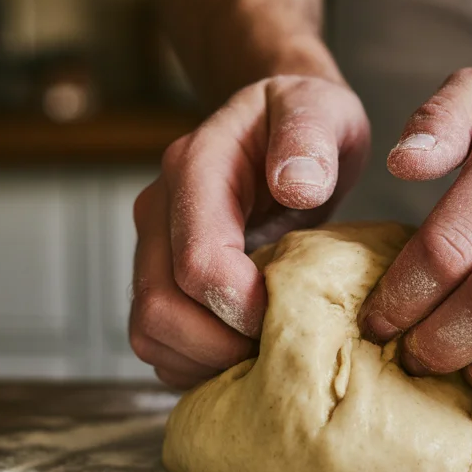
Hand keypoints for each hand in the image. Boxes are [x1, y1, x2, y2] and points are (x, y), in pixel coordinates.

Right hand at [131, 75, 369, 388]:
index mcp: (193, 168)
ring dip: (206, 360)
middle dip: (221, 345)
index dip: (242, 306)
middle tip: (278, 345)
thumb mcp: (321, 108)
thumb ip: (309, 135)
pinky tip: (246, 350)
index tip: (288, 313)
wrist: (284, 125)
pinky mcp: (158, 279)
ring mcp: (151, 249)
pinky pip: (160, 344)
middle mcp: (157, 210)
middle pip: (159, 310)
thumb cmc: (306, 120)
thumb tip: (296, 186)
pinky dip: (199, 363)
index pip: (197, 261)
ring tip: (264, 350)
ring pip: (150, 335)